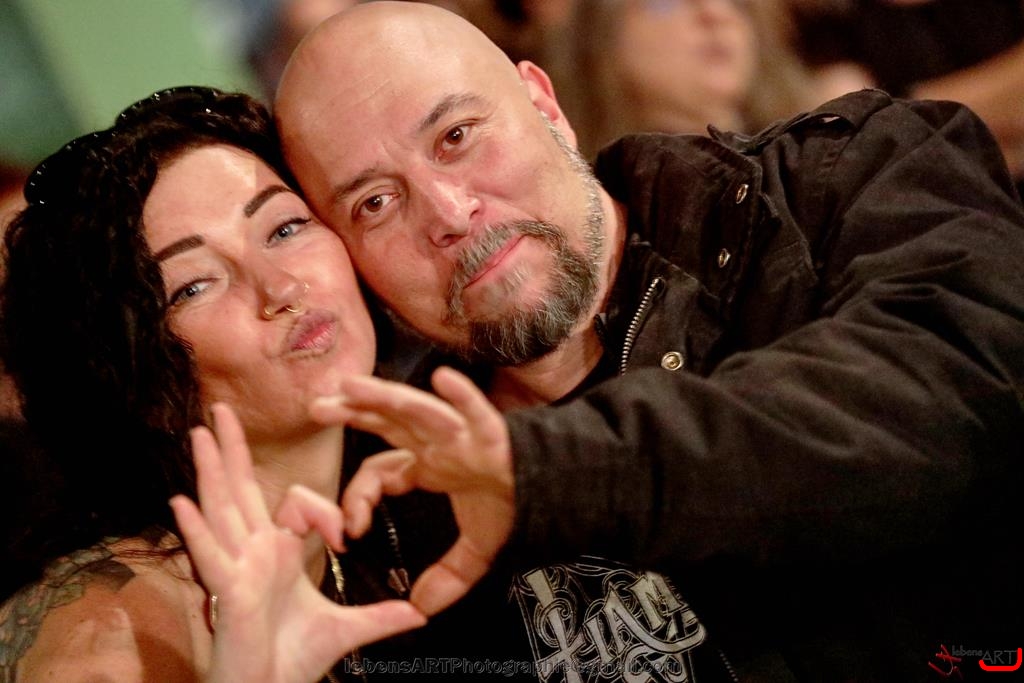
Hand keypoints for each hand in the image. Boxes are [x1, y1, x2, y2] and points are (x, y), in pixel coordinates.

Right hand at [170, 403, 424, 682]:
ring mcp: (235, 571)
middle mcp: (252, 554)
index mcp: (277, 554)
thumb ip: (380, 617)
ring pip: (221, 511)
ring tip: (199, 434)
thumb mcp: (345, 630)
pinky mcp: (227, 595)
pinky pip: (211, 557)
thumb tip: (419, 615)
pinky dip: (197, 531)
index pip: (294, 503)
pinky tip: (180, 502)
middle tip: (221, 409)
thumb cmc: (293, 662)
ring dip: (210, 472)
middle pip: (240, 491)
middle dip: (232, 451)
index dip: (324, 512)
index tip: (344, 538)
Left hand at [311, 367, 514, 615]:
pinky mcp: (494, 433)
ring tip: (351, 386)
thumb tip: (420, 610)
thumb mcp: (476, 550)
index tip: (350, 527)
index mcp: (429, 463)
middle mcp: (439, 441)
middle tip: (315, 408)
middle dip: (351, 412)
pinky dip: (462, 396)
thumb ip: (447, 577)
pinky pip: (476, 411)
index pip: (380, 470)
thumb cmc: (514, 506)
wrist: (555, 492)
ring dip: (384, 397)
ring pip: (417, 411)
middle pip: (386, 422)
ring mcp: (464, 433)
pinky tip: (444, 380)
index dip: (359, 495)